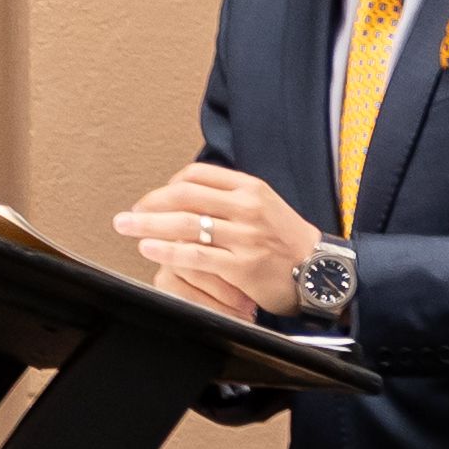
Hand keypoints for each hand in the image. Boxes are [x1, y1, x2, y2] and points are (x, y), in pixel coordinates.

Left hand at [116, 164, 322, 319]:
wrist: (323, 273)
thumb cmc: (290, 243)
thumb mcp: (267, 207)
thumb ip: (232, 199)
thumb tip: (189, 196)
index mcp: (252, 189)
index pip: (198, 175)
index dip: (168, 186)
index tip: (154, 200)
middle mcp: (248, 208)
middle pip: (184, 195)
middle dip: (149, 203)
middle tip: (128, 214)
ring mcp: (245, 236)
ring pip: (185, 223)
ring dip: (148, 225)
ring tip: (125, 227)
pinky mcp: (241, 265)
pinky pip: (195, 255)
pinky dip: (167, 251)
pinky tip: (149, 249)